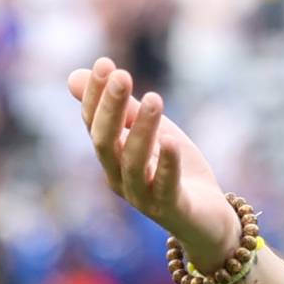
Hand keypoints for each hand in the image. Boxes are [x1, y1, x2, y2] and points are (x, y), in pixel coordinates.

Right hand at [67, 58, 243, 263]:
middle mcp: (120, 178)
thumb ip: (121, 109)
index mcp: (111, 158)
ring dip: (142, 130)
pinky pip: (164, 187)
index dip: (96, 95)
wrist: (207, 219)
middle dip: (111, 108)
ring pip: (133, 163)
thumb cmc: (176, 172)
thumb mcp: (150, 133)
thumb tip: (76, 75)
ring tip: (154, 99)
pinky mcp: (170, 210)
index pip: (94, 124)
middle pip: (106, 142)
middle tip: (122, 75)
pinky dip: (167, 164)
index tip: (105, 63)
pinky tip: (171, 140)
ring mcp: (143, 197)